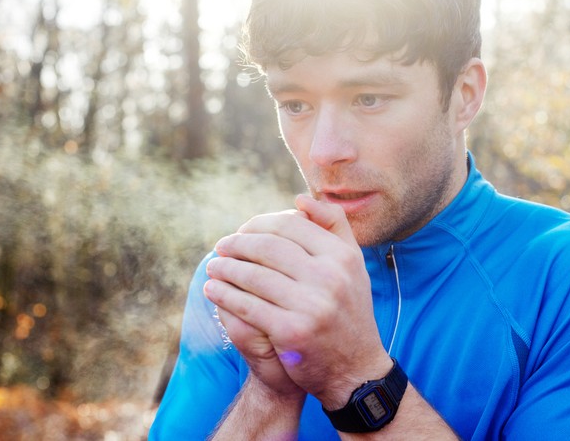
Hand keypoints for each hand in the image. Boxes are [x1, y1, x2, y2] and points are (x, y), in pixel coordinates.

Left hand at [204, 195, 391, 408]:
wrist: (356, 369)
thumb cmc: (349, 311)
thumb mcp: (353, 265)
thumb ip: (333, 226)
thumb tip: (299, 198)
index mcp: (343, 256)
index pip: (290, 224)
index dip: (259, 223)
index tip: (243, 229)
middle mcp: (330, 277)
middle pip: (268, 247)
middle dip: (237, 244)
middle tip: (221, 246)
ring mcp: (311, 305)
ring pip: (253, 275)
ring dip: (226, 268)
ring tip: (213, 266)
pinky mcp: (291, 331)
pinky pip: (247, 305)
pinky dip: (225, 295)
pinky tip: (213, 290)